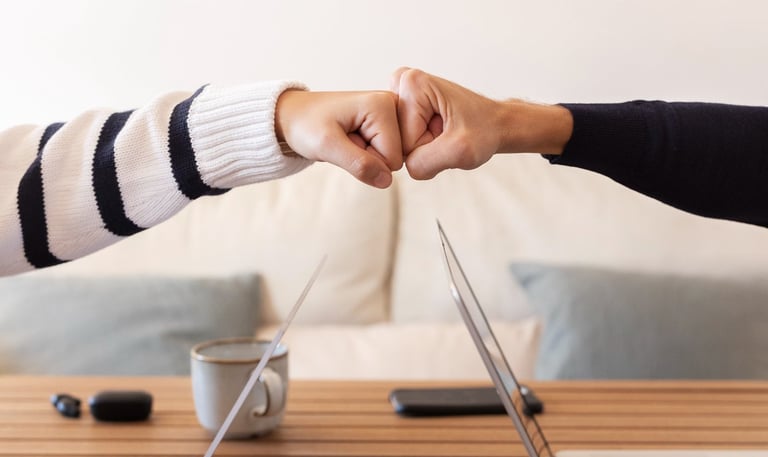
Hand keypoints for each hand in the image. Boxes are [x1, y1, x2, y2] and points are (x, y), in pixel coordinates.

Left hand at [275, 90, 402, 188]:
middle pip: (395, 157)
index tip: (344, 141)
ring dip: (364, 154)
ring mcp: (389, 113)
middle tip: (343, 140)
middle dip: (366, 156)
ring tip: (345, 138)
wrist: (291, 115)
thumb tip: (386, 180)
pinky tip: (351, 138)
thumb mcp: (326, 146)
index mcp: (382, 105)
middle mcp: (391, 104)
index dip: (366, 159)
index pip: (392, 158)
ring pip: (389, 157)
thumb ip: (358, 164)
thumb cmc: (304, 124)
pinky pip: (383, 152)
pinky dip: (364, 151)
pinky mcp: (384, 122)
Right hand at [390, 68, 572, 179]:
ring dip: (423, 145)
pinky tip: (437, 131)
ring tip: (443, 132)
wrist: (495, 123)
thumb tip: (400, 167)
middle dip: (423, 146)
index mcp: (412, 84)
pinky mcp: (403, 105)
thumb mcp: (459, 151)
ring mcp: (400, 94)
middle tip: (446, 133)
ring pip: (398, 142)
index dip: (428, 147)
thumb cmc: (484, 131)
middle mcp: (401, 82)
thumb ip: (423, 163)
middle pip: (397, 140)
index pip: (403, 141)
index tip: (448, 132)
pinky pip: (402, 140)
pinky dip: (421, 143)